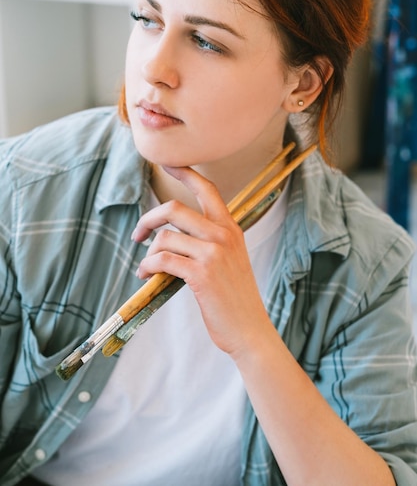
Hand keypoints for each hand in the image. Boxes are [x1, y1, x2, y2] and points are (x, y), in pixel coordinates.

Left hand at [131, 166, 271, 357]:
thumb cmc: (234, 296)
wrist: (249, 329)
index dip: (185, 172)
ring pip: (164, 236)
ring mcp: (213, 253)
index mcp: (230, 227)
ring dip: (148, 252)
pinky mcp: (201, 274)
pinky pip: (163, 259)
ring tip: (146, 267)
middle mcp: (223, 234)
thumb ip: (208, 240)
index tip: (166, 164)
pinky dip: (148, 266)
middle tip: (138, 235)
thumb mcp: (229, 259)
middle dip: (148, 219)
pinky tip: (146, 275)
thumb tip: (168, 234)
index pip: (207, 189)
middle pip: (174, 208)